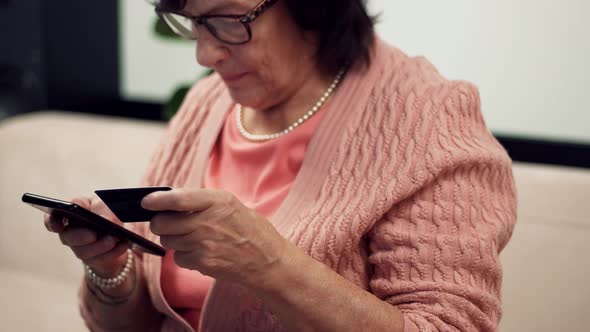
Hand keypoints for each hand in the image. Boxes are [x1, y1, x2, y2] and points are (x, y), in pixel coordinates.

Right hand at [44, 195, 128, 275]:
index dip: (52, 222)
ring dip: (100, 245)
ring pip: (83, 252)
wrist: (124, 229)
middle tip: (93, 234)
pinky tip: (124, 244)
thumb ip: (103, 206)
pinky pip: (100, 259)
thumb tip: (104, 220)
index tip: (58, 225)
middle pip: (68, 237)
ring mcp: (81, 247)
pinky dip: (114, 251)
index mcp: (72, 212)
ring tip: (114, 238)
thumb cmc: (110, 210)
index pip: (53, 217)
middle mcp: (71, 231)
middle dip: (80, 236)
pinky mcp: (93, 259)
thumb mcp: (108, 202)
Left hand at [142, 188, 288, 286]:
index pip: (177, 198)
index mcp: (218, 201)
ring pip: (168, 241)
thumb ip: (203, 202)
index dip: (156, 200)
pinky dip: (184, 256)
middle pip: (163, 223)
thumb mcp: (232, 206)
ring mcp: (204, 244)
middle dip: (159, 223)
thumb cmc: (251, 230)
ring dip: (173, 239)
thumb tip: (170, 200)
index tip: (146, 202)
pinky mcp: (203, 263)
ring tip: (192, 238)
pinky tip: (201, 252)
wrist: (268, 262)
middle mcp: (208, 222)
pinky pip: (178, 258)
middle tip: (166, 223)